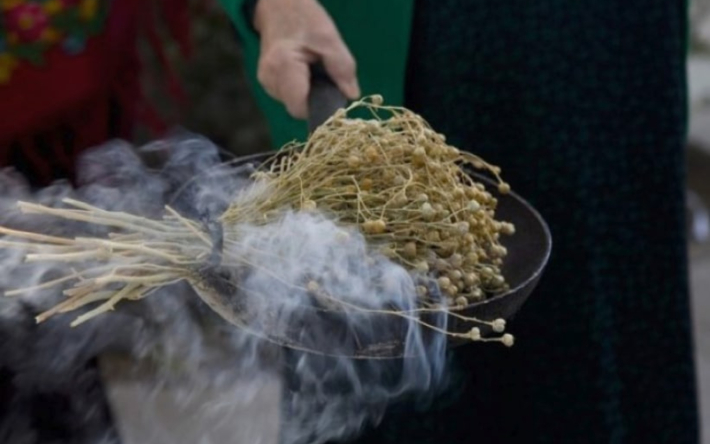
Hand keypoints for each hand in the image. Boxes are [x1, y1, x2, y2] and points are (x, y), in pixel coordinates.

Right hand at [253, 0, 360, 118]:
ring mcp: (266, 82)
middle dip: (315, 99)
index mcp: (282, 67)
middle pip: (297, 107)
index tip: (334, 94)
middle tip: (326, 77)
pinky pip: (289, 96)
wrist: (279, 6)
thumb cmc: (304, 19)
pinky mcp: (267, 82)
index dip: (319, 106)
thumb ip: (342, 69)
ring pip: (293, 103)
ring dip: (308, 93)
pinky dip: (301, 89)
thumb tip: (351, 96)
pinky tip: (305, 72)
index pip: (300, 108)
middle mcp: (269, 79)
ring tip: (314, 70)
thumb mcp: (330, 39)